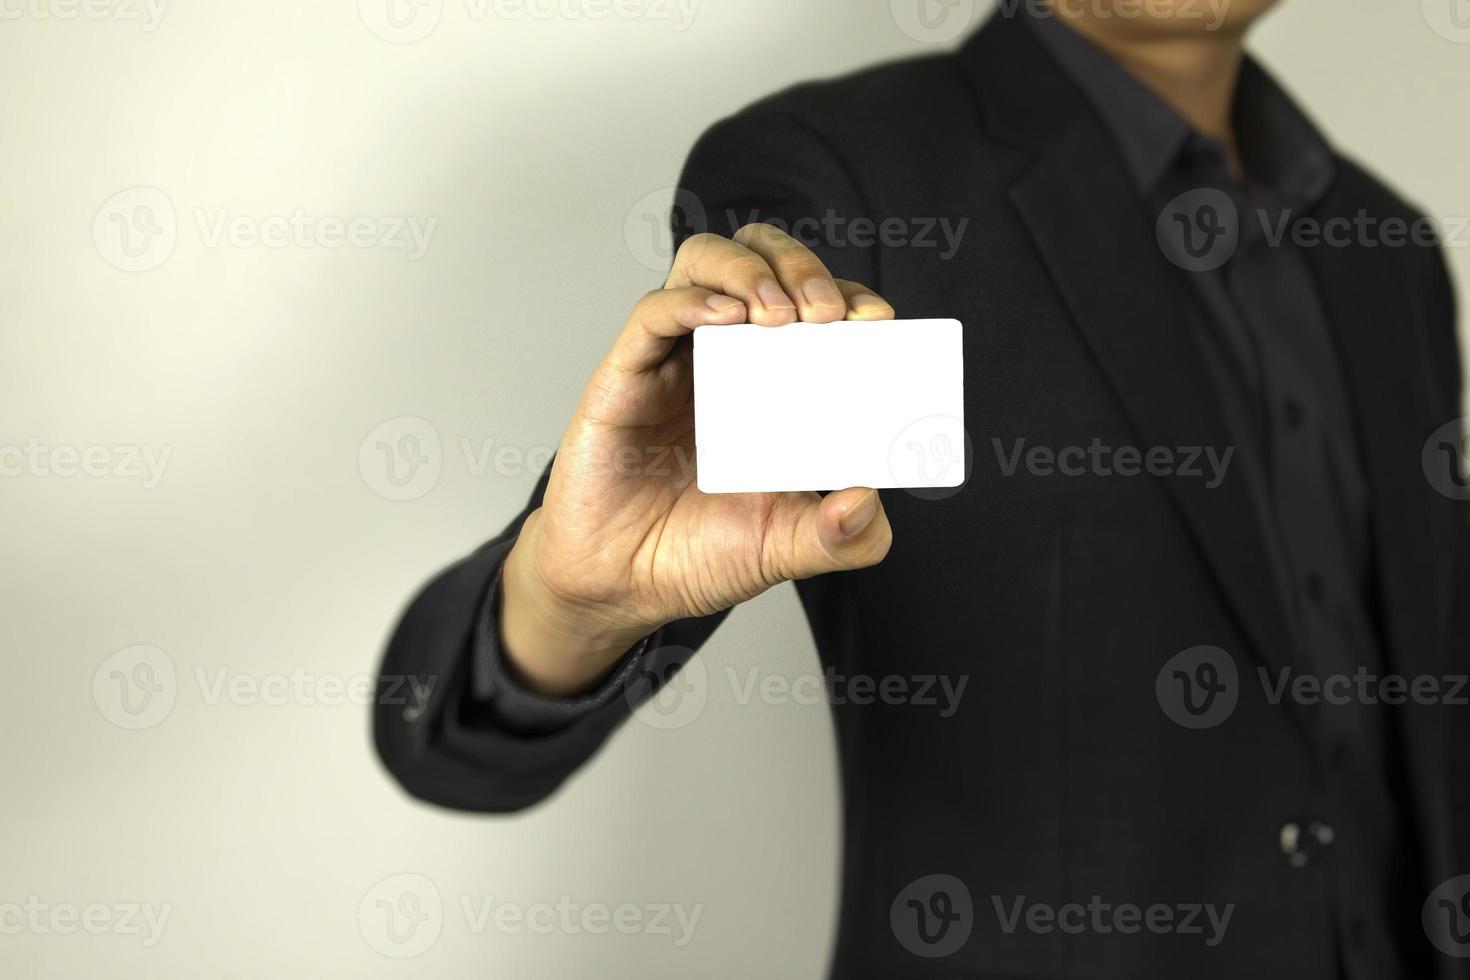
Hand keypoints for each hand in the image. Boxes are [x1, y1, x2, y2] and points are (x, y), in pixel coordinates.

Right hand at [501, 224, 895, 695]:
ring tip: (779, 312)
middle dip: (800, 267)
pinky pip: (654, 312)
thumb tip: (869, 502)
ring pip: (704, 262)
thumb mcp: (788, 549)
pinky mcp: (626, 373)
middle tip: (826, 313)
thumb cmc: (697, 555)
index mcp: (769, 380)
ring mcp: (672, 359)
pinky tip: (726, 316)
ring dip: (748, 270)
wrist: (623, 588)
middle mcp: (722, 356)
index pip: (812, 303)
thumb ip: (841, 538)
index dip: (848, 296)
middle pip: (760, 260)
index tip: (876, 321)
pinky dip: (692, 300)